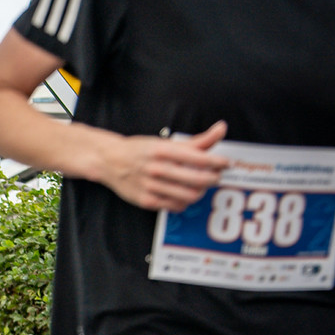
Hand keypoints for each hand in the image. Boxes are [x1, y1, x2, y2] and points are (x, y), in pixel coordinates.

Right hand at [92, 120, 228, 211]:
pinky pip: (175, 206)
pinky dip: (185, 202)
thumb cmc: (140, 150)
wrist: (109, 161)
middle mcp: (156, 169)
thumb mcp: (165, 142)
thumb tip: (222, 128)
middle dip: (213, 179)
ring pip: (189, 196)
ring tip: (200, 187)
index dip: (218, 163)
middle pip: (199, 180)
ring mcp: (150, 186)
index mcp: (163, 151)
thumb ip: (196, 140)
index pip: (200, 159)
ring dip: (201, 192)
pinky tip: (184, 195)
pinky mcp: (146, 201)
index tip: (226, 164)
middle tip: (215, 176)